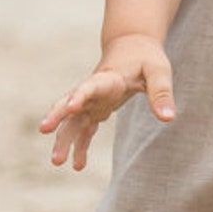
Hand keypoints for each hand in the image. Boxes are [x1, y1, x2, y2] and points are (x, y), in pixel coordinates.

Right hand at [39, 34, 174, 170]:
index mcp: (108, 78)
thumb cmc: (146, 58)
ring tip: (56, 162)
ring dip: (64, 139)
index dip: (80, 95)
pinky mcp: (96, 109)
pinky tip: (78, 166)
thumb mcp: (159, 71)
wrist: (132, 45)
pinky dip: (80, 146)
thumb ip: (161, 93)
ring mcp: (92, 101)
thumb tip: (168, 118)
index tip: (70, 106)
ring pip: (73, 120)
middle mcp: (94, 90)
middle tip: (44, 130)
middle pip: (70, 102)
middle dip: (58, 117)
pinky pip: (84, 129)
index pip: (91, 86)